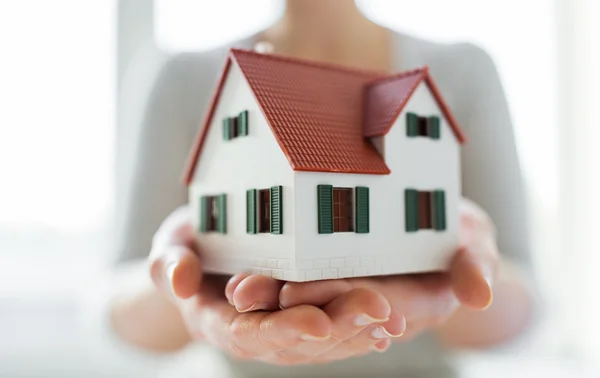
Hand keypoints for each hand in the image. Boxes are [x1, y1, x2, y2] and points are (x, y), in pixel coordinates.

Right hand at [148, 206, 405, 364]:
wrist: (202, 254)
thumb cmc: (187, 246)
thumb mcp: (169, 248)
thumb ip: (169, 265)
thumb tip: (182, 282)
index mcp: (219, 321)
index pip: (251, 333)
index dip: (283, 330)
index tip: (318, 322)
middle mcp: (255, 332)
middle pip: (296, 340)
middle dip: (338, 328)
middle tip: (376, 311)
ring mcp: (281, 327)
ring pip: (321, 341)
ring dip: (358, 332)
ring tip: (391, 319)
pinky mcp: (303, 317)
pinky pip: (333, 330)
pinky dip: (361, 329)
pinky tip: (390, 325)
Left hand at [228, 198, 498, 341]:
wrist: (438, 225)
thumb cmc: (460, 232)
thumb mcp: (476, 241)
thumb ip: (476, 263)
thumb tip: (480, 295)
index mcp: (414, 306)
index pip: (370, 307)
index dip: (336, 302)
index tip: (297, 295)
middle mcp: (377, 311)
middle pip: (329, 312)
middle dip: (287, 306)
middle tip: (246, 291)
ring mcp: (353, 298)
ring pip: (308, 306)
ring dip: (270, 300)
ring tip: (237, 288)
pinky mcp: (333, 283)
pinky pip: (302, 287)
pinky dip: (275, 283)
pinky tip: (243, 280)